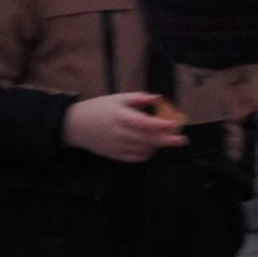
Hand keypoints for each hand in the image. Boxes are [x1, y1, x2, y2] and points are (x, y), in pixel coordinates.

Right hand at [63, 93, 186, 163]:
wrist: (75, 126)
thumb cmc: (98, 108)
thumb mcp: (117, 98)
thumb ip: (139, 98)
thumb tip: (159, 99)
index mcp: (121, 116)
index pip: (145, 123)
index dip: (161, 124)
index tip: (175, 123)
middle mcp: (120, 133)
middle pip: (147, 138)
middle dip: (166, 140)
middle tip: (182, 139)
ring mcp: (117, 146)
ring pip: (143, 149)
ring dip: (157, 146)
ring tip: (168, 141)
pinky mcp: (115, 155)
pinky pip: (135, 158)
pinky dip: (146, 154)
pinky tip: (152, 148)